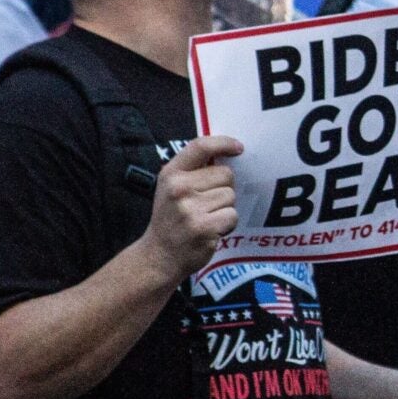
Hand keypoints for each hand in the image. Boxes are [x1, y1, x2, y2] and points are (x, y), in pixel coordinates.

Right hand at [139, 135, 242, 279]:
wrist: (159, 256)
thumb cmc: (170, 219)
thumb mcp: (170, 188)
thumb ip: (193, 171)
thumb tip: (226, 155)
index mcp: (170, 174)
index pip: (200, 146)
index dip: (223, 143)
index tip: (238, 148)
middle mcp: (179, 188)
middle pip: (226, 174)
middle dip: (223, 188)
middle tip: (205, 205)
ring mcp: (190, 208)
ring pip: (231, 196)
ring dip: (225, 208)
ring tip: (206, 218)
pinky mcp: (204, 227)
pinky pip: (233, 216)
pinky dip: (227, 224)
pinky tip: (211, 230)